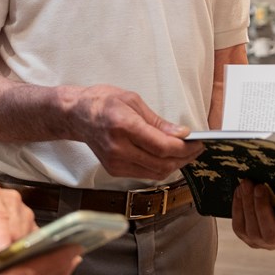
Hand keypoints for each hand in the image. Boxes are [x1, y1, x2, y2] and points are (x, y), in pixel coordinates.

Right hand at [65, 84, 200, 179]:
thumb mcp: (133, 101)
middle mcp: (118, 148)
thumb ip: (157, 121)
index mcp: (123, 126)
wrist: (77, 115)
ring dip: (175, 164)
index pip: (162, 147)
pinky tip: (167, 157)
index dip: (184, 147)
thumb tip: (180, 134)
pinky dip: (160, 167)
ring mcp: (115, 162)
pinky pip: (146, 174)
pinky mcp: (114, 170)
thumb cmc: (103, 102)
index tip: (197, 141)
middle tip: (196, 148)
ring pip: (156, 173)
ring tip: (185, 153)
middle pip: (162, 163)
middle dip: (184, 157)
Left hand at [230, 180, 274, 249]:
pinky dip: (238, 208)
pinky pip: (240, 228)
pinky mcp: (249, 240)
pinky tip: (240, 191)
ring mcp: (266, 244)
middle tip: (259, 187)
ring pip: (253, 232)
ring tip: (246, 185)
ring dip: (248, 205)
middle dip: (263, 210)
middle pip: (272, 235)